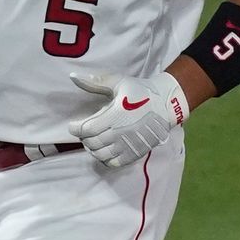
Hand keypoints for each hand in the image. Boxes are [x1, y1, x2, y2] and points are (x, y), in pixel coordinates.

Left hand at [67, 68, 191, 167]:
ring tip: (94, 140)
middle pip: (92, 143)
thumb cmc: (140, 91)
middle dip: (83, 138)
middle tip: (85, 131)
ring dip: (92, 149)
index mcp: (116, 115)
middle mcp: (122, 132)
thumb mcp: (118, 82)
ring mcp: (129, 145)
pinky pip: (113, 163)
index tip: (73, 125)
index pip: (86, 130)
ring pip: (100, 155)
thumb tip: (72, 76)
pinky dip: (104, 159)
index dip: (75, 128)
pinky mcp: (135, 153)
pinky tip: (105, 149)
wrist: (167, 104)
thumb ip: (95, 81)